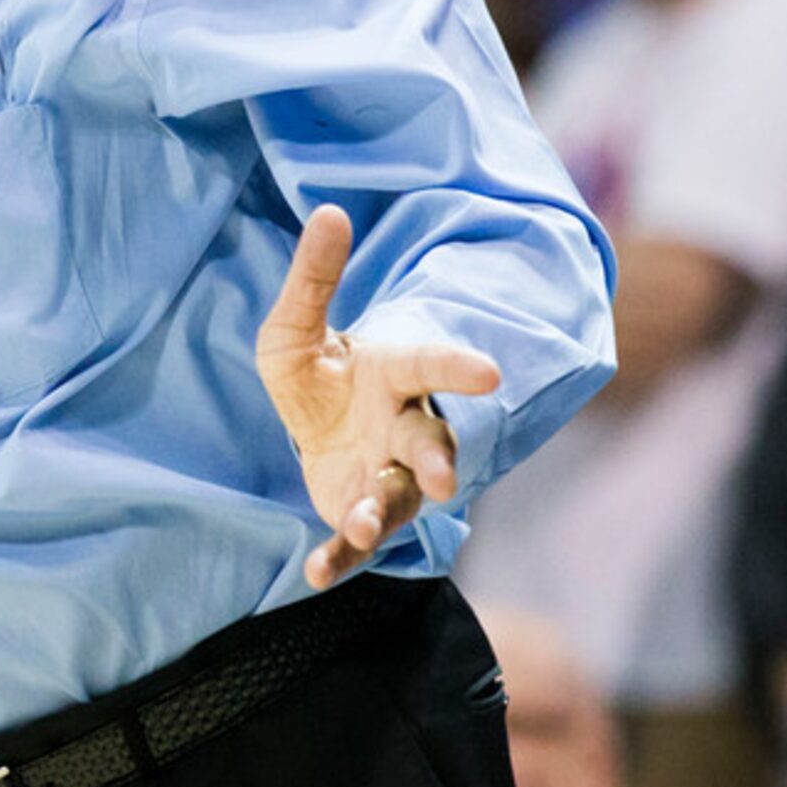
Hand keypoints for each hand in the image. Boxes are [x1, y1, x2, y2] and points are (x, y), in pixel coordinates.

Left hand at [254, 205, 501, 589]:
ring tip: (366, 523)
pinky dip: (340, 557)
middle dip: (439, 459)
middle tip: (445, 477)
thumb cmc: (316, 370)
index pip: (430, 366)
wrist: (313, 422)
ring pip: (402, 497)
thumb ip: (314, 277)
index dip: (458, 369)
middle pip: (430, 444)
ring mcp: (386, 475)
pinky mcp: (359, 511)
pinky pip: (357, 541)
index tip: (490, 373)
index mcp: (392, 373)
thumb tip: (329, 213)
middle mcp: (401, 428)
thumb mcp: (296, 324)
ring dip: (386, 511)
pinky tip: (314, 573)